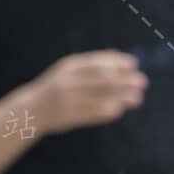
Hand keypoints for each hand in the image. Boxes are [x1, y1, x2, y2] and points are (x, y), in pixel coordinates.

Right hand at [29, 51, 146, 133]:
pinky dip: (108, 111)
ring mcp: (68, 100)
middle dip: (124, 80)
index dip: (117, 62)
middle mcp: (68, 82)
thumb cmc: (57, 86)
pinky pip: (93, 114)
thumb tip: (119, 57)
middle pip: (101, 80)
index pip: (96, 62)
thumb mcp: (68, 70)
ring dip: (121, 97)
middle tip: (142, 81)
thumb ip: (91, 64)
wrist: (31, 109)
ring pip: (100, 97)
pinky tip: (120, 109)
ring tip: (137, 98)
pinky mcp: (70, 117)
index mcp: (68, 66)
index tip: (134, 63)